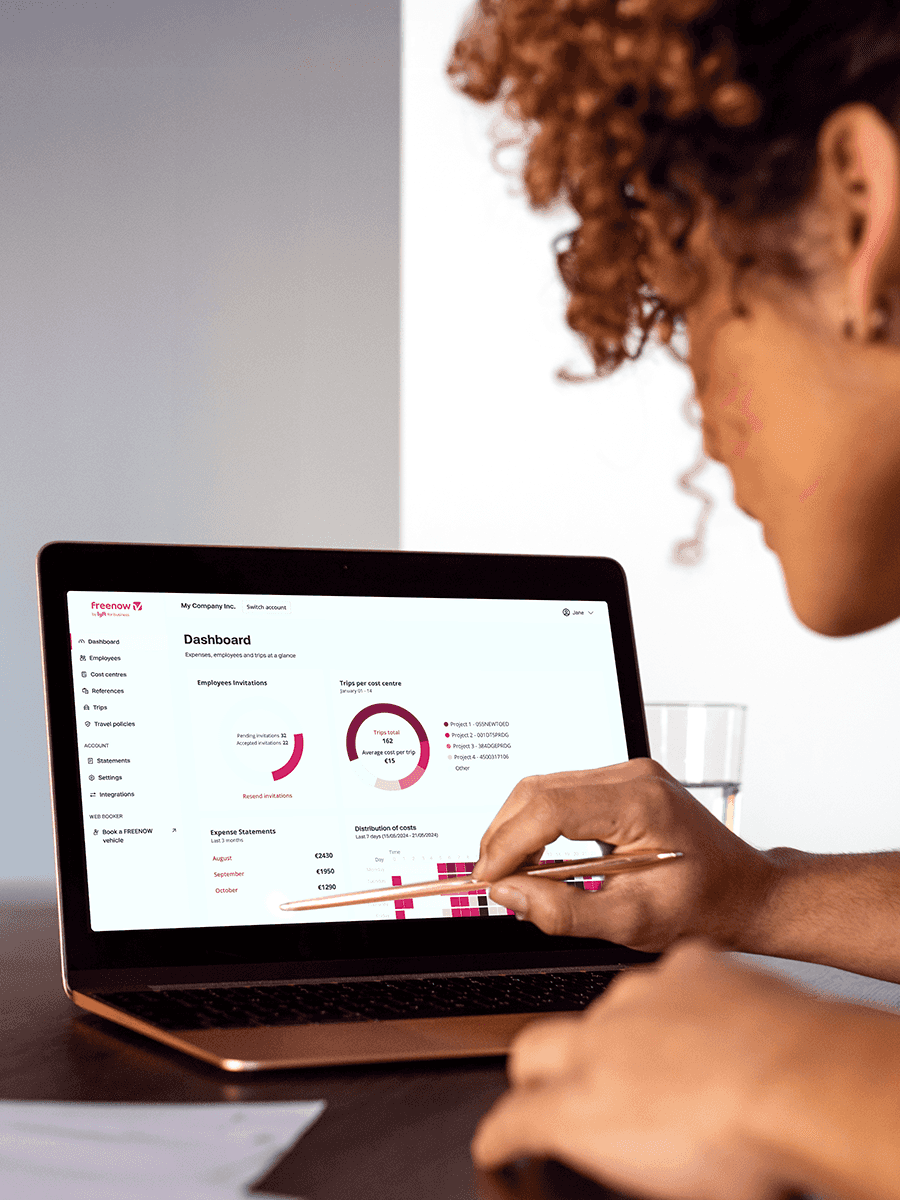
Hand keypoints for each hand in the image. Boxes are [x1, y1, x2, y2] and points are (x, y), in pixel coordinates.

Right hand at [472, 941, 819, 1199]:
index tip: (497, 1143)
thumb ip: (619, 1156)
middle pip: (533, 1049)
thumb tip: (610, 1149)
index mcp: (585, 1108)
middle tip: (550, 1092)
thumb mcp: (671, 1183)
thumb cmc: (748, 1151)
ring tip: (663, 1066)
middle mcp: (599, 1044)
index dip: (500, 1134)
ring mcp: (641, 996)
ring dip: (618, 1037)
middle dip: (534, 1073)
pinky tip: (709, 1022)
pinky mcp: (688, 965)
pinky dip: (680, 1001)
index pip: (514, 1119)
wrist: (806, 1080)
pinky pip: (671, 978)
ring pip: (606, 1010)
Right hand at [475, 758, 773, 952]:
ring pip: (544, 786)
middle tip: (491, 880)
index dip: (508, 843)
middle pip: (538, 789)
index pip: (550, 808)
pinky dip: (538, 823)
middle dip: (504, 835)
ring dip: (517, 828)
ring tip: (511, 873)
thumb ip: (565, 911)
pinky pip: (562, 792)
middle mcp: (633, 776)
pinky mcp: (622, 782)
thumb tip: (510, 893)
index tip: (488, 878)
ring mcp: (628, 774)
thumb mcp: (634, 921)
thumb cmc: (706, 907)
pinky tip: (537, 857)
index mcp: (641, 803)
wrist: (747, 891)